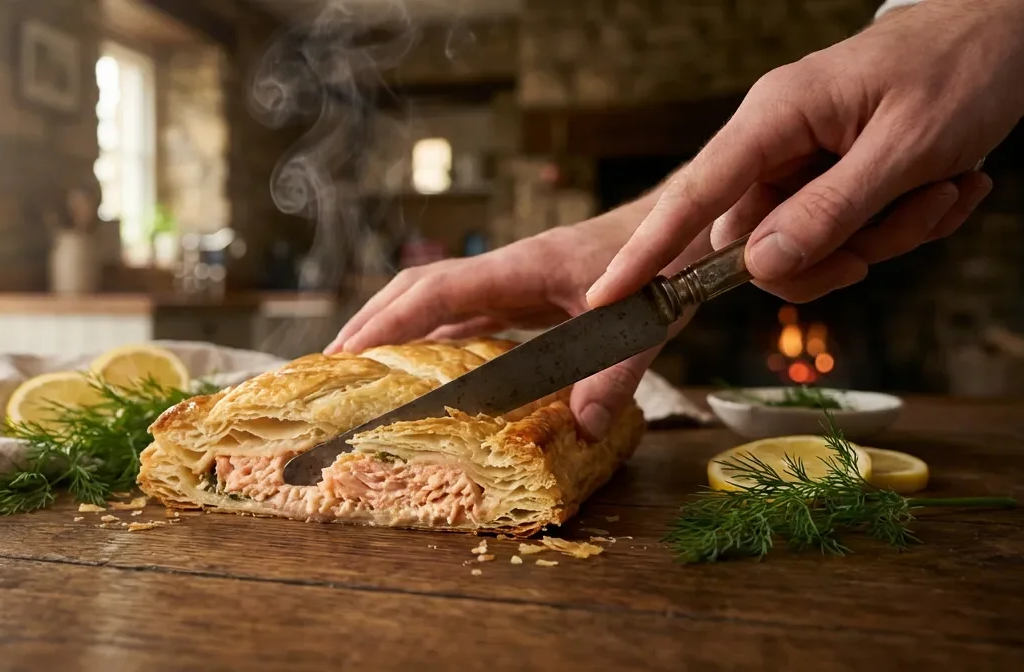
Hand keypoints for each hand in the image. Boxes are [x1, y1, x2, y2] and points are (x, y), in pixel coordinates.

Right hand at [326, 195, 713, 438]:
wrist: (690, 223)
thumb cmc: (665, 260)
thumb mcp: (646, 320)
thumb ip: (614, 373)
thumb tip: (582, 427)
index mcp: (525, 266)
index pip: (441, 290)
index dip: (392, 319)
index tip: (351, 349)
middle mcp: (509, 269)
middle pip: (420, 287)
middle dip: (373, 320)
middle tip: (333, 363)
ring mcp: (515, 281)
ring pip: (438, 298)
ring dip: (396, 326)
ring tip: (360, 365)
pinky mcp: (526, 293)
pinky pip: (466, 314)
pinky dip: (433, 337)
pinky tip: (420, 368)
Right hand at [584, 0, 1023, 307]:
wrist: (1011, 36)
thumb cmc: (961, 72)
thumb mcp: (907, 148)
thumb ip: (830, 211)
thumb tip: (759, 266)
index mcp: (775, 117)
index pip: (693, 195)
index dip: (647, 252)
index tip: (607, 298)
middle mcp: (777, 140)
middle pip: (765, 241)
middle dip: (848, 249)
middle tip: (924, 213)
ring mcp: (805, 160)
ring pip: (812, 245)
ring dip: (891, 235)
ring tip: (952, 187)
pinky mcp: (834, 176)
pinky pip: (846, 233)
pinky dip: (905, 224)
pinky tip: (954, 184)